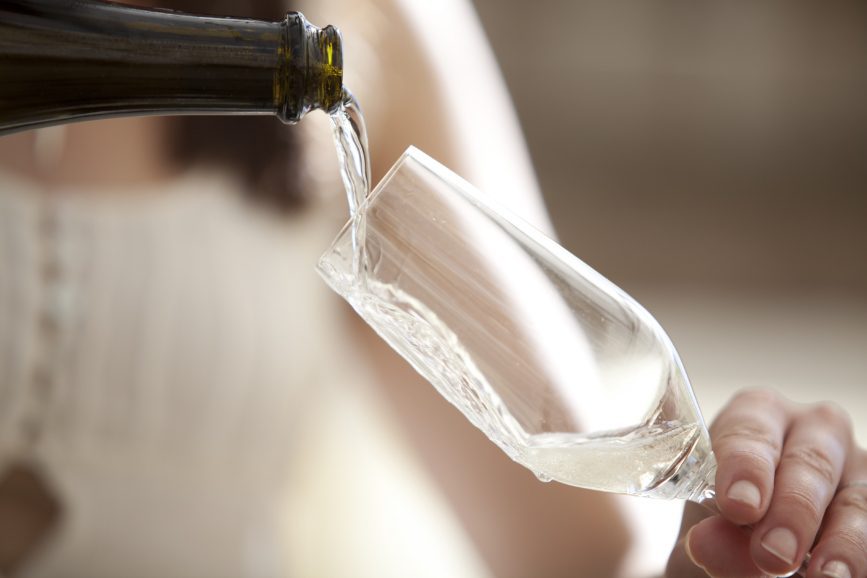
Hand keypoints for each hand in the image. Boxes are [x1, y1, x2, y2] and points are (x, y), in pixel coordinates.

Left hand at [666, 389, 866, 577]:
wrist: (748, 546)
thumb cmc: (724, 519)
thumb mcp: (706, 525)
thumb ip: (709, 532)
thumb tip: (707, 544)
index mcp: (756, 413)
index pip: (750, 431)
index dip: (746, 467)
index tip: (738, 507)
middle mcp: (811, 429)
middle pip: (810, 462)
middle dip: (793, 509)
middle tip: (773, 554)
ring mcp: (852, 466)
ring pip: (853, 500)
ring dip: (841, 541)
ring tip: (824, 576)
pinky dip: (859, 556)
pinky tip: (846, 576)